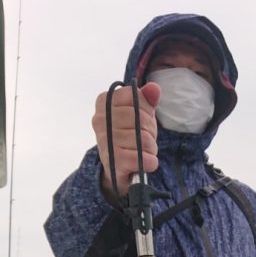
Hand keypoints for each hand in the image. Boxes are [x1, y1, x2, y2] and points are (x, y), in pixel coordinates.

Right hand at [92, 82, 159, 201]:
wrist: (116, 167)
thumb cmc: (128, 135)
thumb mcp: (138, 114)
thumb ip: (146, 100)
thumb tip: (154, 88)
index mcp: (104, 102)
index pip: (134, 96)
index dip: (146, 109)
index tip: (142, 119)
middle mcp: (100, 120)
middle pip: (140, 118)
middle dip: (150, 131)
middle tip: (145, 139)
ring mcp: (106, 141)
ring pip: (144, 140)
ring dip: (151, 148)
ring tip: (143, 151)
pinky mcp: (114, 161)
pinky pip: (143, 158)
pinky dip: (150, 162)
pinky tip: (144, 162)